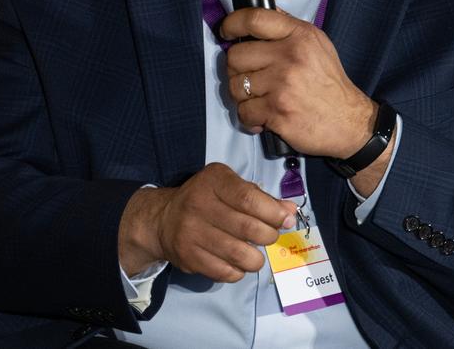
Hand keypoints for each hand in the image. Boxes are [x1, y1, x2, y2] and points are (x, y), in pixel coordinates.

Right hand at [118, 163, 295, 280]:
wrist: (163, 219)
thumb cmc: (207, 199)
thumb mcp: (232, 187)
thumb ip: (262, 198)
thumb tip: (290, 213)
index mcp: (213, 181)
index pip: (249, 199)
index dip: (274, 212)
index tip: (286, 221)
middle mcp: (198, 205)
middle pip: (247, 228)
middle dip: (269, 236)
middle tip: (270, 236)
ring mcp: (191, 233)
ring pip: (239, 254)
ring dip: (257, 258)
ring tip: (256, 254)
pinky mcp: (188, 258)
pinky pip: (225, 272)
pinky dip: (239, 271)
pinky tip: (238, 263)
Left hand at [220, 7, 376, 158]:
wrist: (349, 121)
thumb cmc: (330, 84)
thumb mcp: (319, 46)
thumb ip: (289, 29)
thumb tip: (262, 13)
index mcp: (300, 36)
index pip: (255, 19)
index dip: (232, 23)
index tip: (226, 31)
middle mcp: (290, 57)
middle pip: (236, 56)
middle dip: (237, 69)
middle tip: (250, 78)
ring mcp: (282, 85)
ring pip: (236, 86)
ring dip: (243, 96)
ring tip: (260, 99)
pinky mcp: (277, 111)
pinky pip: (243, 112)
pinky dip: (250, 118)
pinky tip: (264, 117)